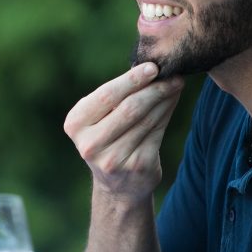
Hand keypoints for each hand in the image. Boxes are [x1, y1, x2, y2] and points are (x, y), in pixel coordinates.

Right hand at [64, 63, 182, 200]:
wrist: (116, 184)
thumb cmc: (108, 139)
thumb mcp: (99, 119)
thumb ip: (116, 96)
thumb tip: (149, 67)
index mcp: (76, 125)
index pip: (107, 96)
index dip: (132, 80)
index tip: (153, 67)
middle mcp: (90, 144)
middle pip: (129, 108)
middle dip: (154, 89)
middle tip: (172, 74)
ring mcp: (113, 159)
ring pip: (146, 119)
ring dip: (165, 99)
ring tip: (176, 84)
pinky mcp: (137, 166)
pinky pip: (157, 132)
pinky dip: (166, 113)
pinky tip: (172, 101)